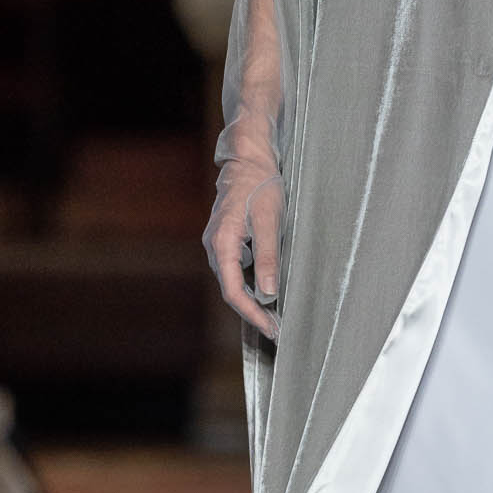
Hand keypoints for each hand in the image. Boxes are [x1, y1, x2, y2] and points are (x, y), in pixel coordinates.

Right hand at [204, 164, 283, 339]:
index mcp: (222, 244)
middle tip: (277, 329)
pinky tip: (267, 293)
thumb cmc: (260, 186)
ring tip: (275, 316)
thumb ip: (269, 257)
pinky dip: (250, 285)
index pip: (233, 291)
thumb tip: (269, 293)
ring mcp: (218, 245)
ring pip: (233, 282)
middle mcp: (215, 247)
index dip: (252, 314)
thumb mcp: (270, 221)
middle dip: (253, 312)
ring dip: (252, 301)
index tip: (271, 328)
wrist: (248, 162)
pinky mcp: (226, 241)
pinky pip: (236, 271)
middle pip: (231, 290)